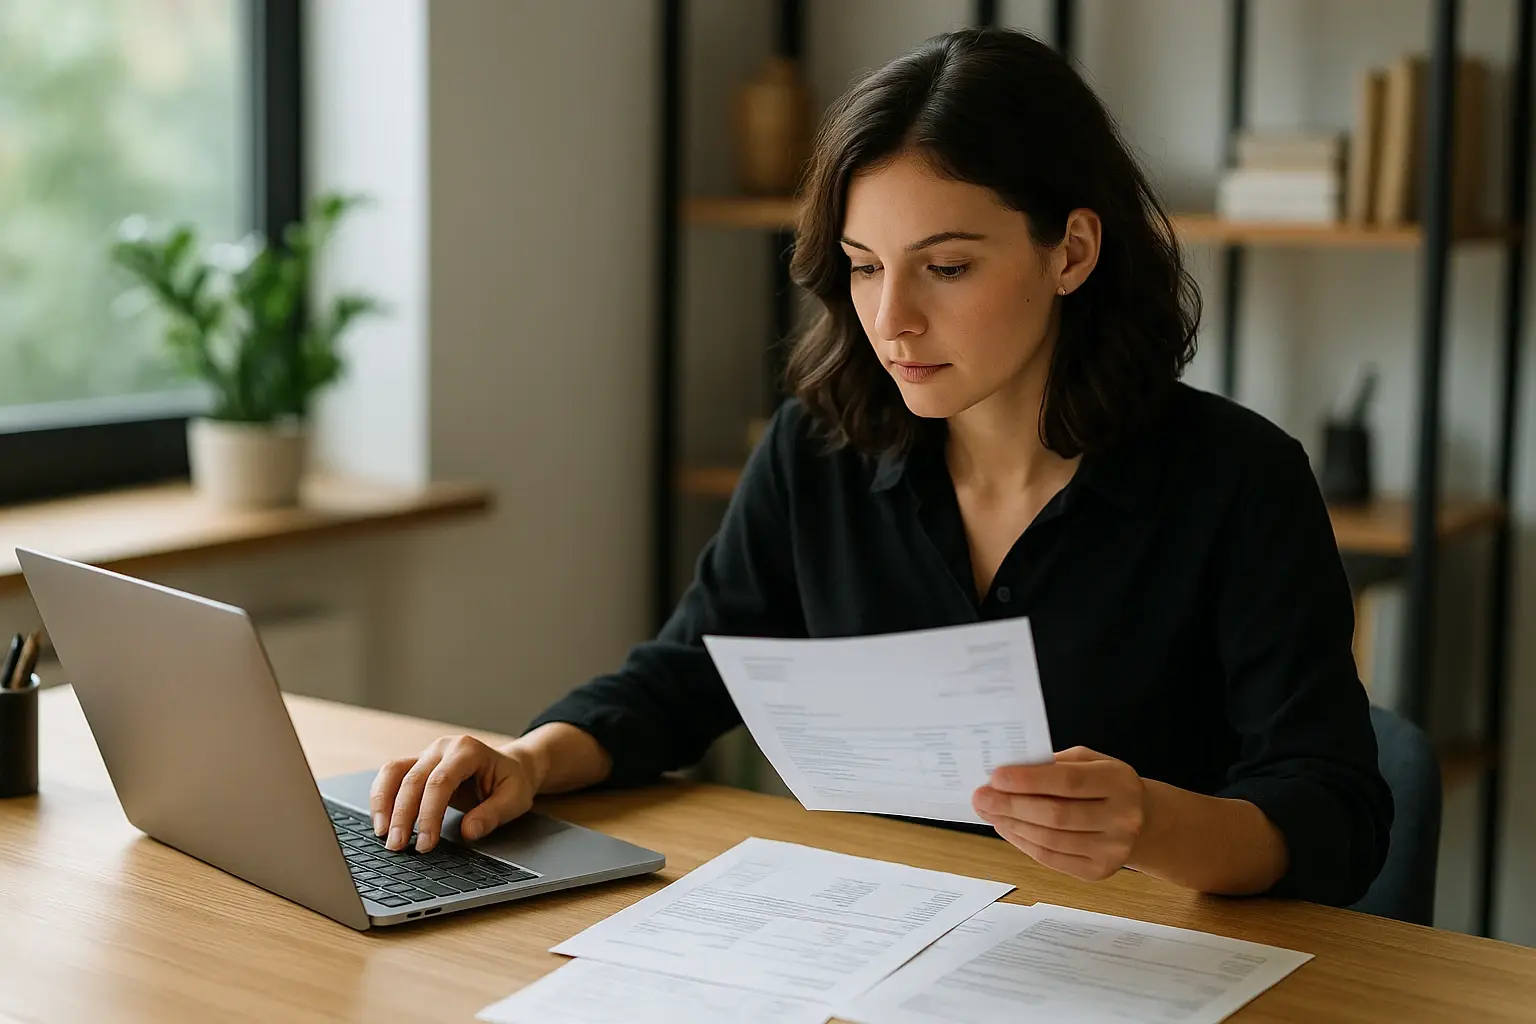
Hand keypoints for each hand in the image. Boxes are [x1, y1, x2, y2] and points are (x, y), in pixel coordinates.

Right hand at [370, 736, 543, 852]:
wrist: (510, 766)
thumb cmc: (512, 782)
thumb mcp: (514, 799)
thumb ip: (492, 815)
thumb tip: (468, 831)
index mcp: (468, 751)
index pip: (440, 782)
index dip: (429, 814)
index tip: (425, 843)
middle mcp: (443, 747)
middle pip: (413, 779)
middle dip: (402, 815)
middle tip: (397, 846)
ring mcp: (427, 753)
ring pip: (393, 772)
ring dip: (383, 804)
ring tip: (383, 834)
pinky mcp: (417, 764)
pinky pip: (391, 776)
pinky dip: (382, 797)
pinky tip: (382, 821)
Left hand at [972, 746, 1146, 881]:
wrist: (1144, 822)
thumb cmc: (1106, 785)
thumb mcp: (1089, 762)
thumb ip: (1054, 764)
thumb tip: (1007, 772)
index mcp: (1119, 782)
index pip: (1068, 782)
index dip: (1029, 780)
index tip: (996, 776)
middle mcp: (1122, 818)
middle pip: (1056, 814)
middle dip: (1011, 805)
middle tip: (981, 797)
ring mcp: (1113, 849)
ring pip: (1050, 839)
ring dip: (1012, 825)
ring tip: (989, 812)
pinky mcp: (1099, 871)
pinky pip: (1051, 858)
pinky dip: (1023, 843)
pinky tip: (1006, 828)